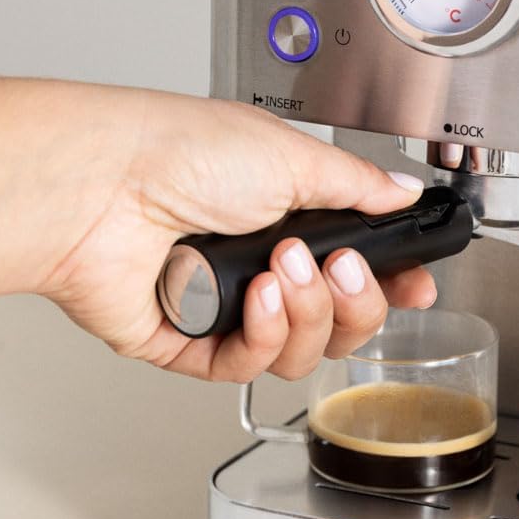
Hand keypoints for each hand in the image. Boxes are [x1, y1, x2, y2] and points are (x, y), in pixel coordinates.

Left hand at [45, 93, 436, 381]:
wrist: (102, 183)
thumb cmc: (179, 151)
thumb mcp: (291, 155)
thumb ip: (358, 184)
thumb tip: (403, 191)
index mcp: (284, 213)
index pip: (358, 266)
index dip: (391, 284)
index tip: (415, 287)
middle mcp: (257, 263)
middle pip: (340, 322)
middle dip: (355, 301)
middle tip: (343, 267)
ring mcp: (223, 306)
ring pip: (301, 352)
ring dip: (306, 312)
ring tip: (280, 268)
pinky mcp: (188, 343)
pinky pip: (248, 367)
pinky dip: (262, 335)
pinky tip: (252, 298)